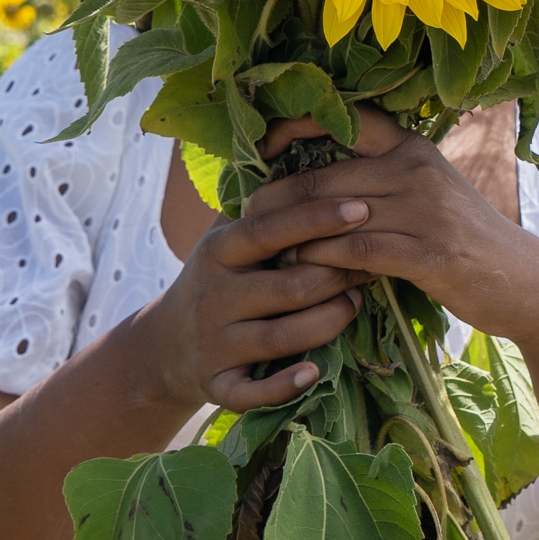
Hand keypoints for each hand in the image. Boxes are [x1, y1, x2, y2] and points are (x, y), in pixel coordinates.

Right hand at [134, 190, 370, 413]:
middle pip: (289, 286)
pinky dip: (286, 385)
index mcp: (218, 251)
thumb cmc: (216, 279)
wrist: (165, 346)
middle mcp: (214, 296)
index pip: (269, 230)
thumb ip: (260, 205)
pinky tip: (315, 372)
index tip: (360, 207)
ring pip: (283, 336)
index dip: (316, 218)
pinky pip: (254, 391)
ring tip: (355, 304)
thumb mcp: (225, 238)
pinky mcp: (217, 385)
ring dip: (329, 322)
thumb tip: (304, 148)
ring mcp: (215, 343)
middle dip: (338, 275)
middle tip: (373, 264)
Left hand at [248, 108, 538, 344]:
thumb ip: (382, 182)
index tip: (262, 144)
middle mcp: (416, 169)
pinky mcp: (430, 253)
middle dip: (277, 199)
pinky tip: (307, 277)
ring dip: (294, 239)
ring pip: (334, 218)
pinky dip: (325, 265)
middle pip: (325, 177)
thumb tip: (315, 187)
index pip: (348, 118)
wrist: (525, 281)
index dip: (298, 124)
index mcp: (413, 148)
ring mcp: (425, 211)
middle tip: (245, 217)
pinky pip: (358, 254)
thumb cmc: (466, 240)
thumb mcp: (429, 194)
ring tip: (266, 254)